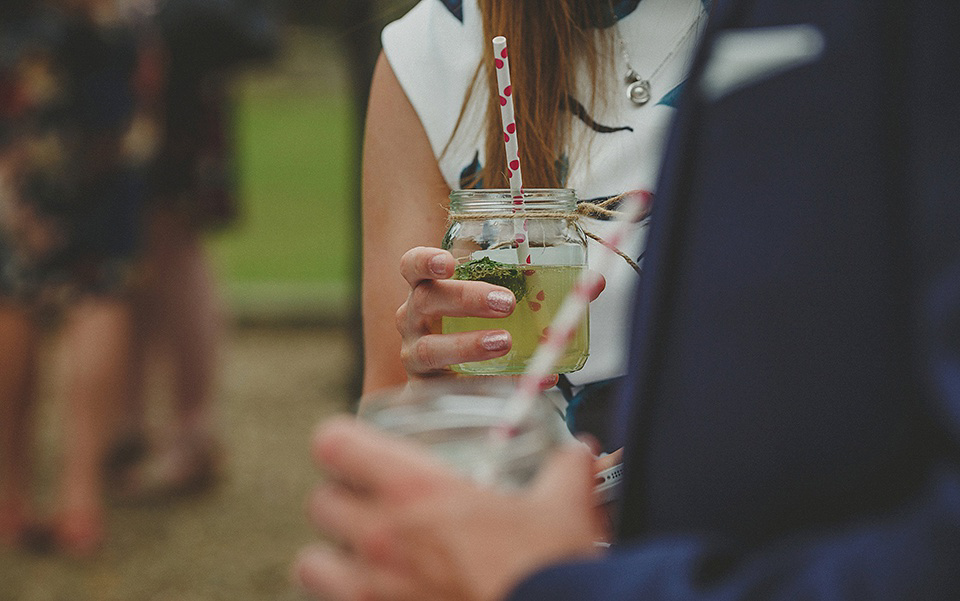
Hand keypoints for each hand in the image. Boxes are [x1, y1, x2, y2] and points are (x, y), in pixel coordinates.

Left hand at [294, 416, 605, 600]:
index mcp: (416, 491)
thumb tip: (577, 454)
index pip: (333, 443)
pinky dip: (348, 600)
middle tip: (373, 508)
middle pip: (319, 503)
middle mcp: (381, 537)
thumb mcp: (563, 509)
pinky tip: (383, 596)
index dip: (342, 443)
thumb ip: (564, 471)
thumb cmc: (547, 571)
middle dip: (341, 502)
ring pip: (311, 564)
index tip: (358, 451)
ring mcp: (371, 591)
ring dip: (332, 558)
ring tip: (363, 561)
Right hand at [395, 247, 604, 381]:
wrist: (449, 385)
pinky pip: (454, 388)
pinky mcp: (427, 392)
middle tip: (507, 303)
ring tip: (505, 342)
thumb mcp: (502, 299)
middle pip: (426, 301)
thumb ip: (543, 289)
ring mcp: (416, 356)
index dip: (425, 261)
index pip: (412, 266)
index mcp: (428, 289)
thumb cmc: (476, 328)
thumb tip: (595, 282)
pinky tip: (524, 382)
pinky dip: (492, 384)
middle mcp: (414, 320)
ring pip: (430, 350)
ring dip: (469, 345)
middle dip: (466, 298)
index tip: (448, 263)